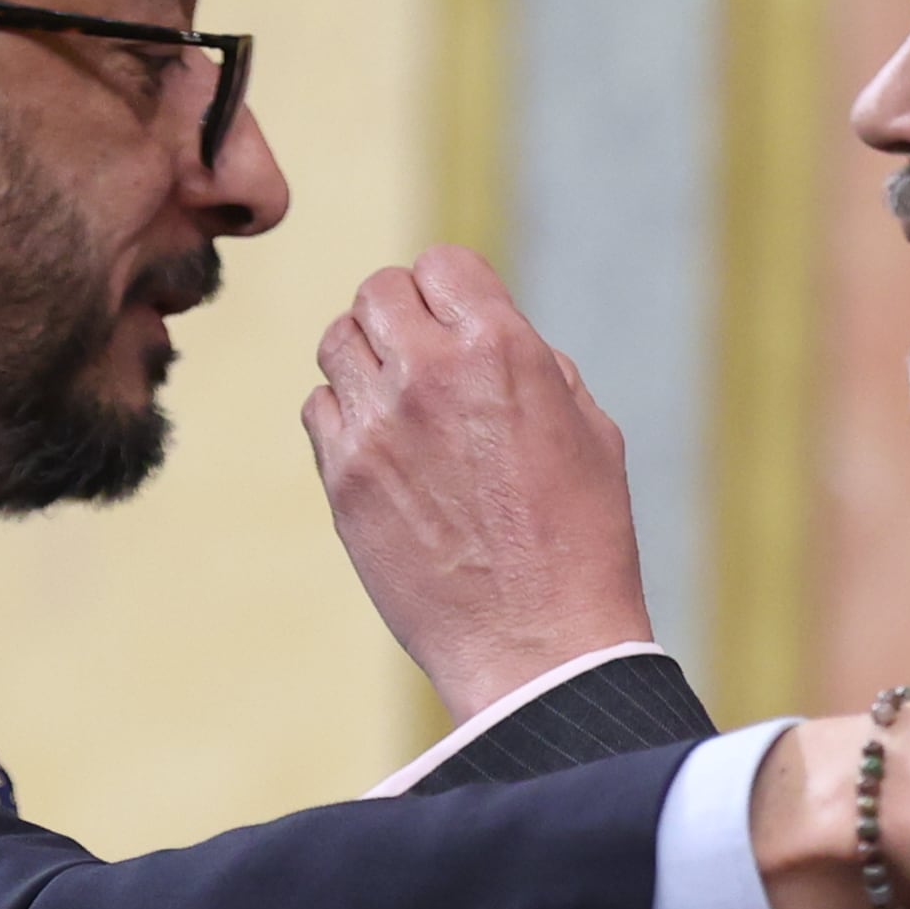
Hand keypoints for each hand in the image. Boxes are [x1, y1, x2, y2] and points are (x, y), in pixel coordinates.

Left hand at [305, 245, 658, 719]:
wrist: (538, 644)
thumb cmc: (581, 540)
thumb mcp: (590, 430)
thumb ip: (536, 364)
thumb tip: (489, 334)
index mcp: (502, 348)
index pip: (442, 263)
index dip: (454, 291)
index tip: (461, 323)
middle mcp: (430, 372)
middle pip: (377, 291)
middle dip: (403, 316)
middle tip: (423, 359)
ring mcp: (377, 426)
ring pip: (337, 343)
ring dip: (366, 361)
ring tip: (399, 402)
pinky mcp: (343, 479)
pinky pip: (319, 409)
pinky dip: (344, 418)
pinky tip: (382, 450)